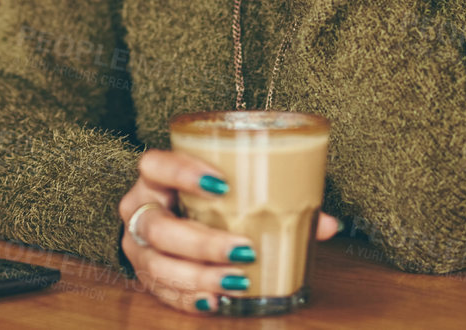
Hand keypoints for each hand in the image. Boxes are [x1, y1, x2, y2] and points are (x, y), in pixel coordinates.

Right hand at [118, 149, 340, 314]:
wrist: (167, 213)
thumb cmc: (204, 198)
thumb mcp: (229, 188)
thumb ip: (275, 198)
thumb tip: (327, 224)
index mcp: (155, 177)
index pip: (155, 165)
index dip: (182, 172)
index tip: (221, 185)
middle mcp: (140, 209)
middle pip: (160, 227)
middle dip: (202, 242)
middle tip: (243, 249)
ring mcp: (137, 245)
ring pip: (158, 265)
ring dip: (199, 276)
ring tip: (237, 280)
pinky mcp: (145, 275)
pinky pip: (162, 292)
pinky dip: (190, 299)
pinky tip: (216, 300)